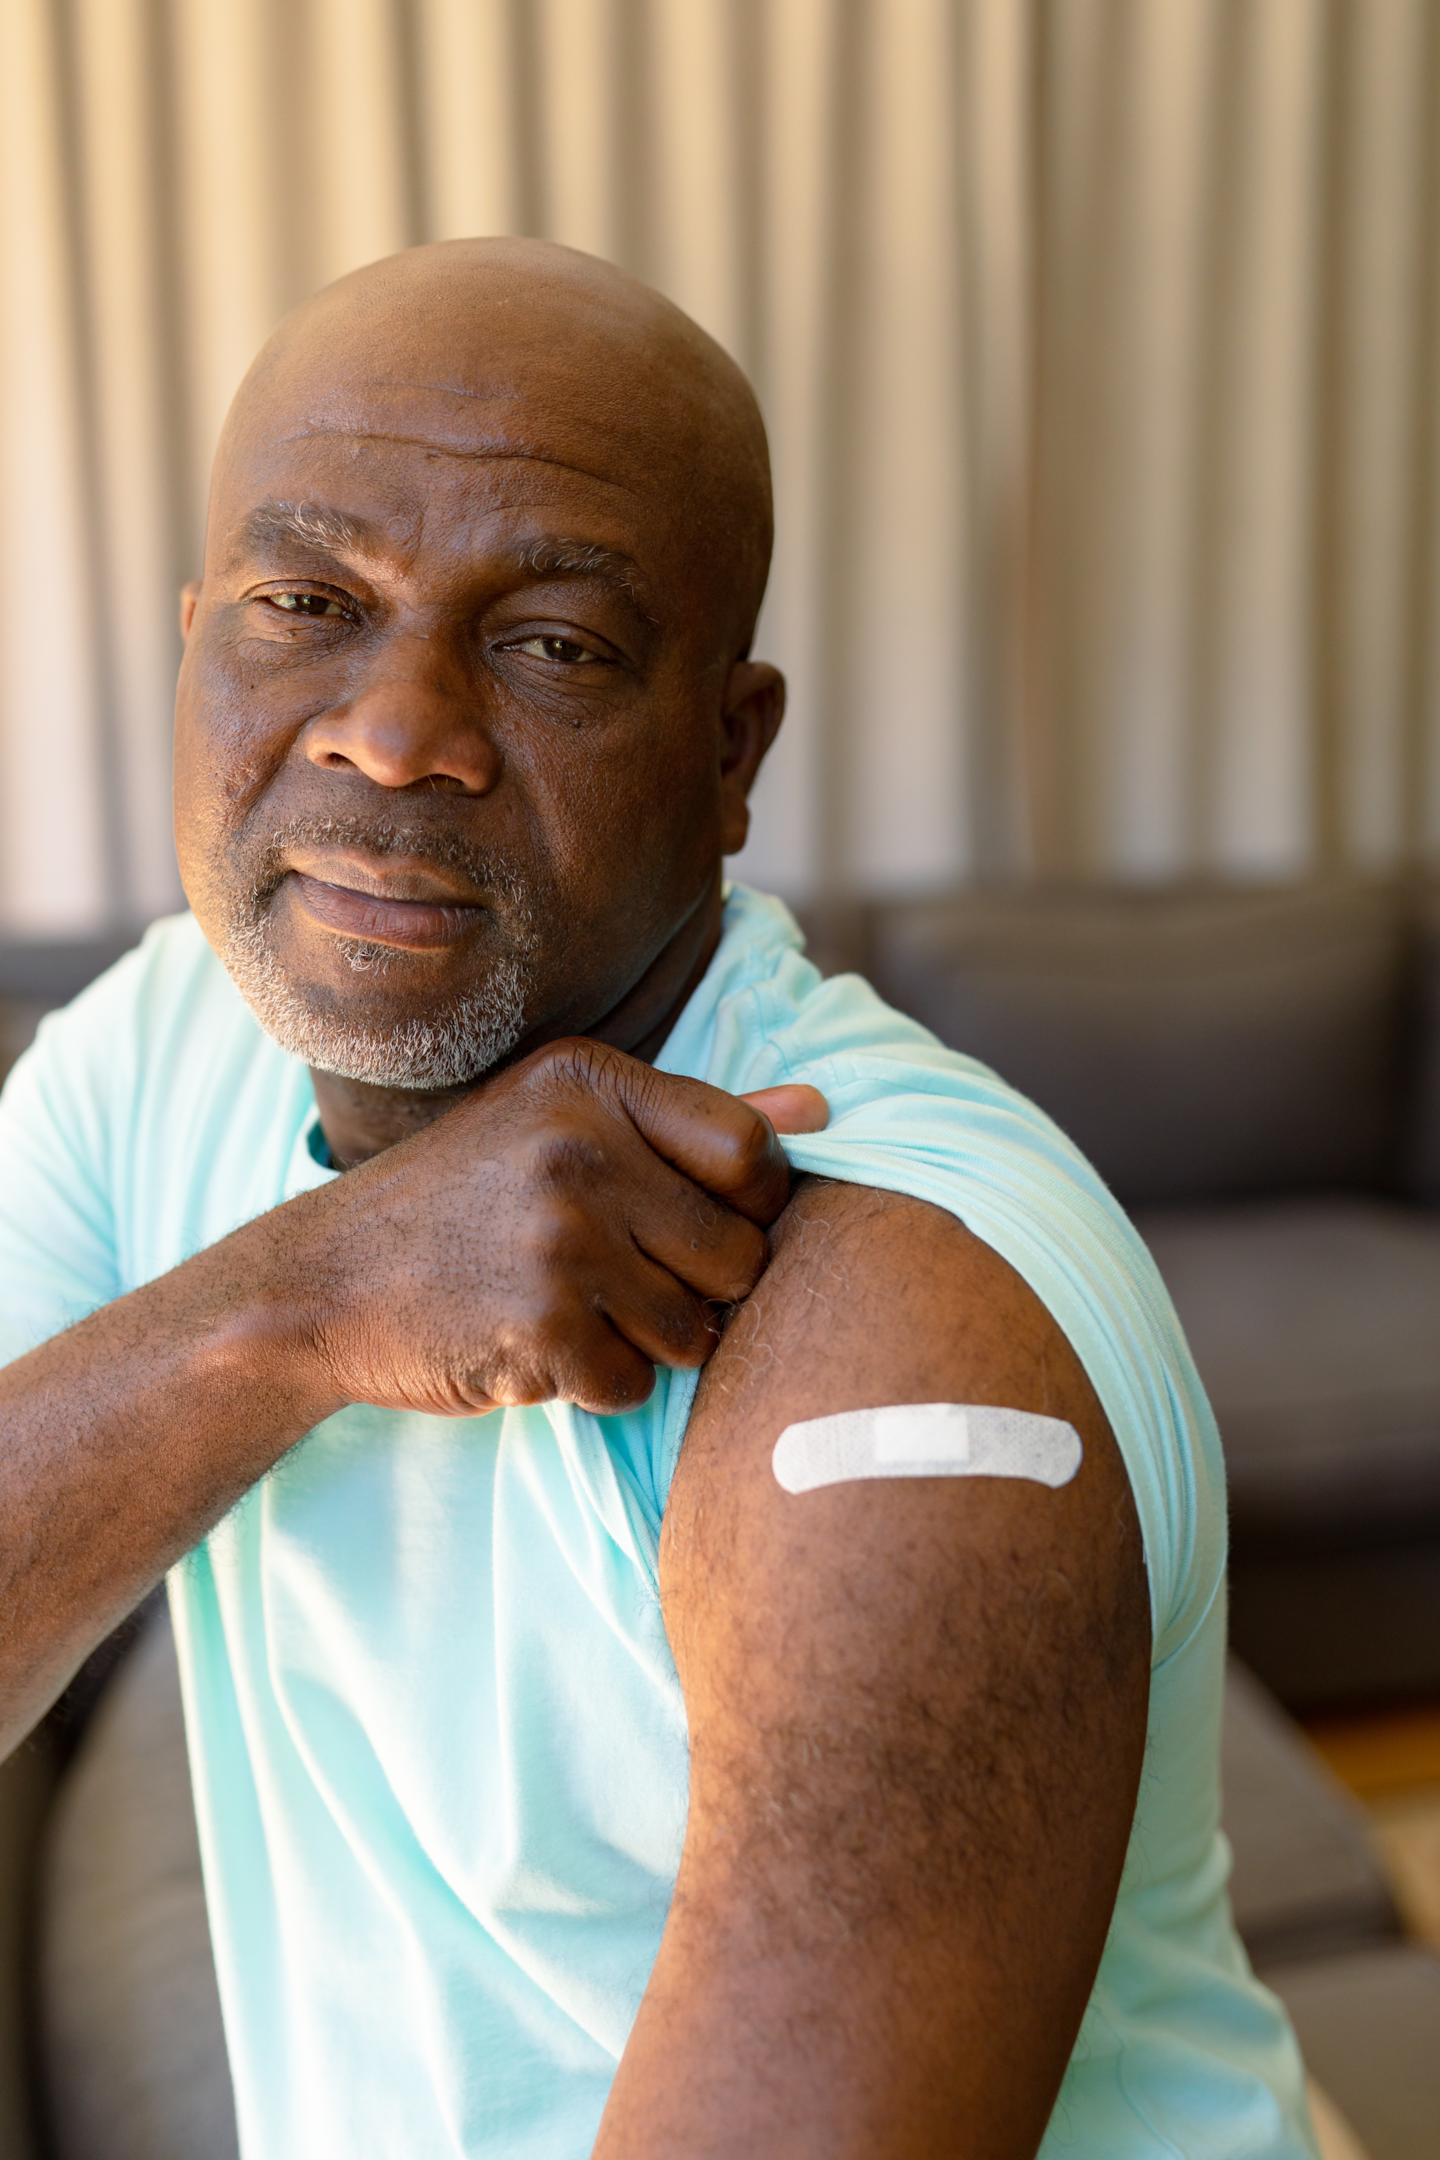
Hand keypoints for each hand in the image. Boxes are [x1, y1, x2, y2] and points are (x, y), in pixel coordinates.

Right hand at [295, 1040, 828, 1419]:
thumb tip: (822, 1110)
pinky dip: (594, 1384)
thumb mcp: (559, 1121)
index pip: (751, 1153)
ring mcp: (558, 1240)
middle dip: (697, 1288)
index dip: (749, 1207)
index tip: (700, 1223)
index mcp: (591, 1080)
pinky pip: (633, 1385)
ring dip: (644, 1342)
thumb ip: (691, 1119)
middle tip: (621, 1279)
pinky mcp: (538, 1329)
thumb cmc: (463, 1199)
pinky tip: (535, 1345)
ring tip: (571, 1307)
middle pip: (739, 1255)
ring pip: (694, 1331)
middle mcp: (579, 1149)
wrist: (324, 1280)